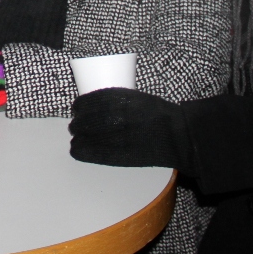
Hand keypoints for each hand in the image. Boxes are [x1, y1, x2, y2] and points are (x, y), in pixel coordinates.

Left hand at [68, 88, 194, 173]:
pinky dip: (84, 151)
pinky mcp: (121, 155)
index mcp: (119, 101)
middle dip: (78, 124)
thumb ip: (118, 101)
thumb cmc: (160, 115)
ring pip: (88, 137)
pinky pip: (96, 153)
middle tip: (75, 126)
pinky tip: (77, 150)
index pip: (89, 102)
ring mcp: (117, 137)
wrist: (178, 135)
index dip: (80, 106)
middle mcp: (115, 117)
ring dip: (79, 138)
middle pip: (86, 121)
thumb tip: (99, 105)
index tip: (77, 108)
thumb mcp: (137, 98)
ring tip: (76, 139)